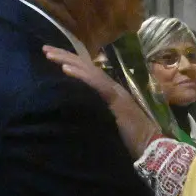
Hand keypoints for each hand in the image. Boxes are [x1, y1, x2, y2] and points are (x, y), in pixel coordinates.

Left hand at [43, 45, 160, 158]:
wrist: (151, 147)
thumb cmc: (131, 140)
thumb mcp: (107, 123)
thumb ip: (95, 113)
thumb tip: (75, 112)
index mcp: (110, 92)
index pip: (87, 72)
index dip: (70, 62)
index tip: (52, 57)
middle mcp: (112, 87)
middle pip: (86, 66)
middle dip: (64, 56)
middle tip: (45, 49)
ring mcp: (115, 92)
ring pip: (89, 71)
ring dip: (68, 61)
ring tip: (50, 54)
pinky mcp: (116, 100)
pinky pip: (95, 84)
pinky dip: (80, 75)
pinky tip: (65, 69)